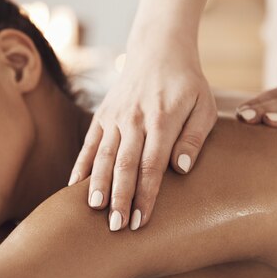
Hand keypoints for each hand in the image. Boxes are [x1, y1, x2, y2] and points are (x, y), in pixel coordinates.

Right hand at [69, 41, 216, 231]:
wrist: (158, 51)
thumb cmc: (187, 84)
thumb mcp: (203, 106)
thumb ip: (193, 137)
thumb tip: (182, 169)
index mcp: (162, 119)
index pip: (152, 165)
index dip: (146, 195)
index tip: (142, 221)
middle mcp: (134, 120)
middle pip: (124, 165)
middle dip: (120, 198)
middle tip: (117, 227)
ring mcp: (114, 117)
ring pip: (103, 156)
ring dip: (98, 184)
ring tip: (94, 210)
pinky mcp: (102, 115)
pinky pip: (89, 144)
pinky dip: (81, 166)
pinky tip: (73, 188)